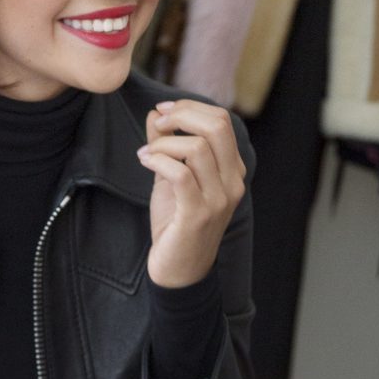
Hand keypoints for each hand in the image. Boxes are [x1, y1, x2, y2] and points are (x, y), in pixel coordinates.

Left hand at [137, 99, 247, 287]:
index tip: (163, 110)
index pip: (222, 120)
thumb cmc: (176, 223)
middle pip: (216, 126)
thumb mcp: (171, 177)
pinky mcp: (198, 215)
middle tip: (157, 125)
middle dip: (181, 116)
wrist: (178, 271)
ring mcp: (219, 199)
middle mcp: (233, 182)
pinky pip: (180, 174)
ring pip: (197, 148)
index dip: (190, 107)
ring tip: (147, 154)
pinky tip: (145, 162)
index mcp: (232, 169)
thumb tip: (156, 113)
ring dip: (164, 144)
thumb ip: (167, 145)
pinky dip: (158, 161)